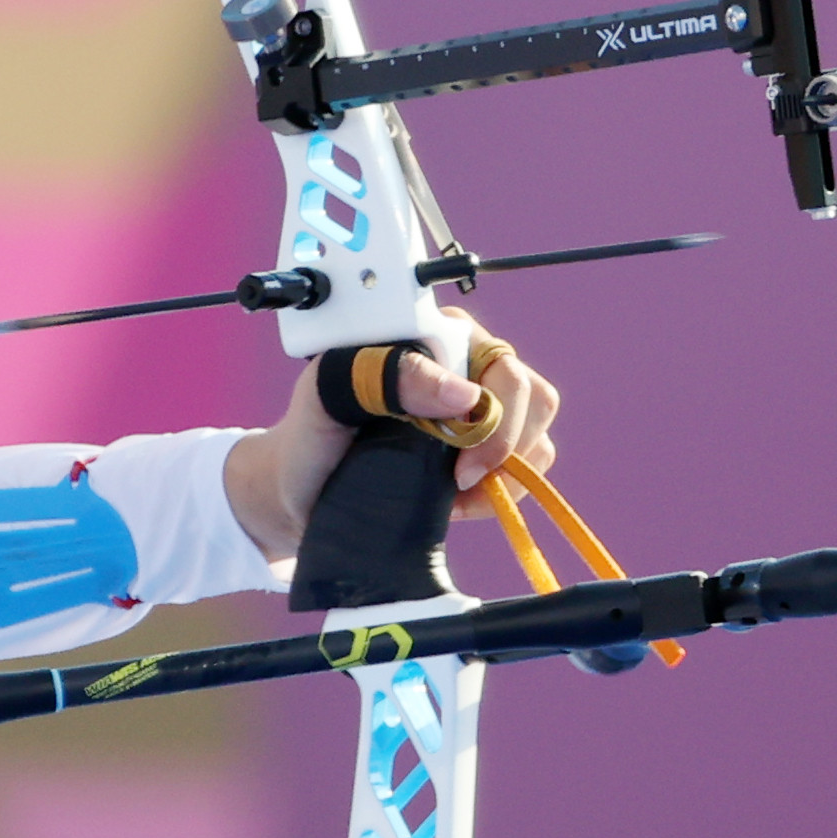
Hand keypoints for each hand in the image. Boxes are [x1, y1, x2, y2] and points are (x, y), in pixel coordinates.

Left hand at [224, 311, 565, 560]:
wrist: (299, 491)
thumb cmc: (309, 437)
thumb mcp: (326, 396)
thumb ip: (383, 376)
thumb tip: (463, 395)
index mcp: (437, 339)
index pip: (501, 366)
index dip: (495, 418)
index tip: (457, 460)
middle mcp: (466, 367)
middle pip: (533, 397)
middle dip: (506, 448)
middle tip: (458, 479)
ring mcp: (479, 411)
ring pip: (537, 434)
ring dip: (505, 472)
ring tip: (452, 488)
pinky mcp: (483, 451)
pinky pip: (527, 467)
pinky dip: (501, 490)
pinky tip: (457, 498)